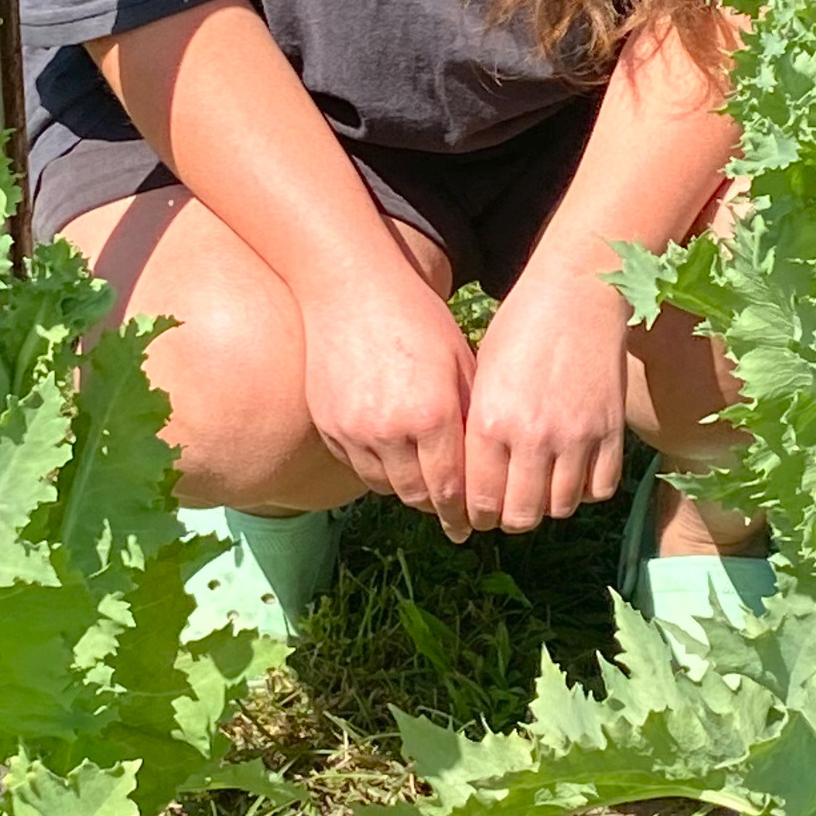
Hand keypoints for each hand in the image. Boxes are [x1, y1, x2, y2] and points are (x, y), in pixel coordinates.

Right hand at [298, 270, 476, 534]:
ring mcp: (354, 429)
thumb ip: (471, 417)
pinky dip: (377, 469)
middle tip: (451, 518)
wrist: (350, 288)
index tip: (471, 526)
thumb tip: (487, 466)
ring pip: (384, 485)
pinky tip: (392, 462)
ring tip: (423, 490)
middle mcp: (391, 429)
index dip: (462, 512)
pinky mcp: (328, 424)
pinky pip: (356, 465)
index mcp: (432, 415)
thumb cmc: (417, 319)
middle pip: (417, 495)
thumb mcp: (460, 361)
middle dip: (437, 508)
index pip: (451, 488)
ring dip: (406, 490)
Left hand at [463, 260, 627, 534]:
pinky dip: (585, 491)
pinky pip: (599, 489)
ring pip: (560, 508)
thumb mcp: (481, 374)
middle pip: (520, 515)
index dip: (475, 516)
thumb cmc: (520, 327)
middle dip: (508, 519)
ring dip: (547, 506)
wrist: (577, 293)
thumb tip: (468, 477)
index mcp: (490, 421)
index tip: (476, 516)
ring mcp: (576, 437)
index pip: (479, 499)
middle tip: (507, 510)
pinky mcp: (610, 432)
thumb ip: (476, 429)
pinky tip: (573, 474)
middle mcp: (532, 437)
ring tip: (540, 491)